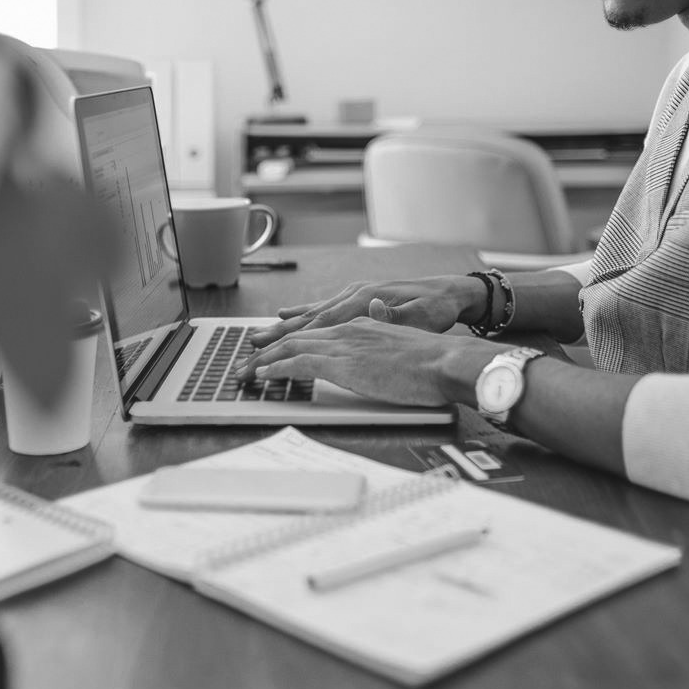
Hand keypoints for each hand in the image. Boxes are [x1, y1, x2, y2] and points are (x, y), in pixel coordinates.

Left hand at [233, 317, 502, 407]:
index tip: (271, 350)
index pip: (317, 329)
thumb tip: (378, 314)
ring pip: (291, 347)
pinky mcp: (342, 363)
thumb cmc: (433, 358)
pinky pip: (298, 363)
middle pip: (297, 336)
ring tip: (243, 372)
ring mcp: (344, 344)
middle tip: (245, 363)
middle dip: (267, 349)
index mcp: (362, 323)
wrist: (445, 361)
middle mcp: (348, 328)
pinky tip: (261, 375)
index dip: (291, 340)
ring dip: (263, 360)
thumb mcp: (405, 337)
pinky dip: (276, 368)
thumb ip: (386, 327)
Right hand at [246, 275, 478, 346]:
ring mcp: (356, 295)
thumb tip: (377, 308)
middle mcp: (355, 295)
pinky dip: (304, 313)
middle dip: (278, 334)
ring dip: (286, 325)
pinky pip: (324, 308)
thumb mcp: (422, 315)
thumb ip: (396, 315)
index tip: (269, 352)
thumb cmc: (437, 307)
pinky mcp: (360, 297)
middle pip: (309, 319)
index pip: (320, 323)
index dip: (292, 339)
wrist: (452, 292)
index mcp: (365, 301)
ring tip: (261, 334)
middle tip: (251, 348)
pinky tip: (290, 315)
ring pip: (313, 313)